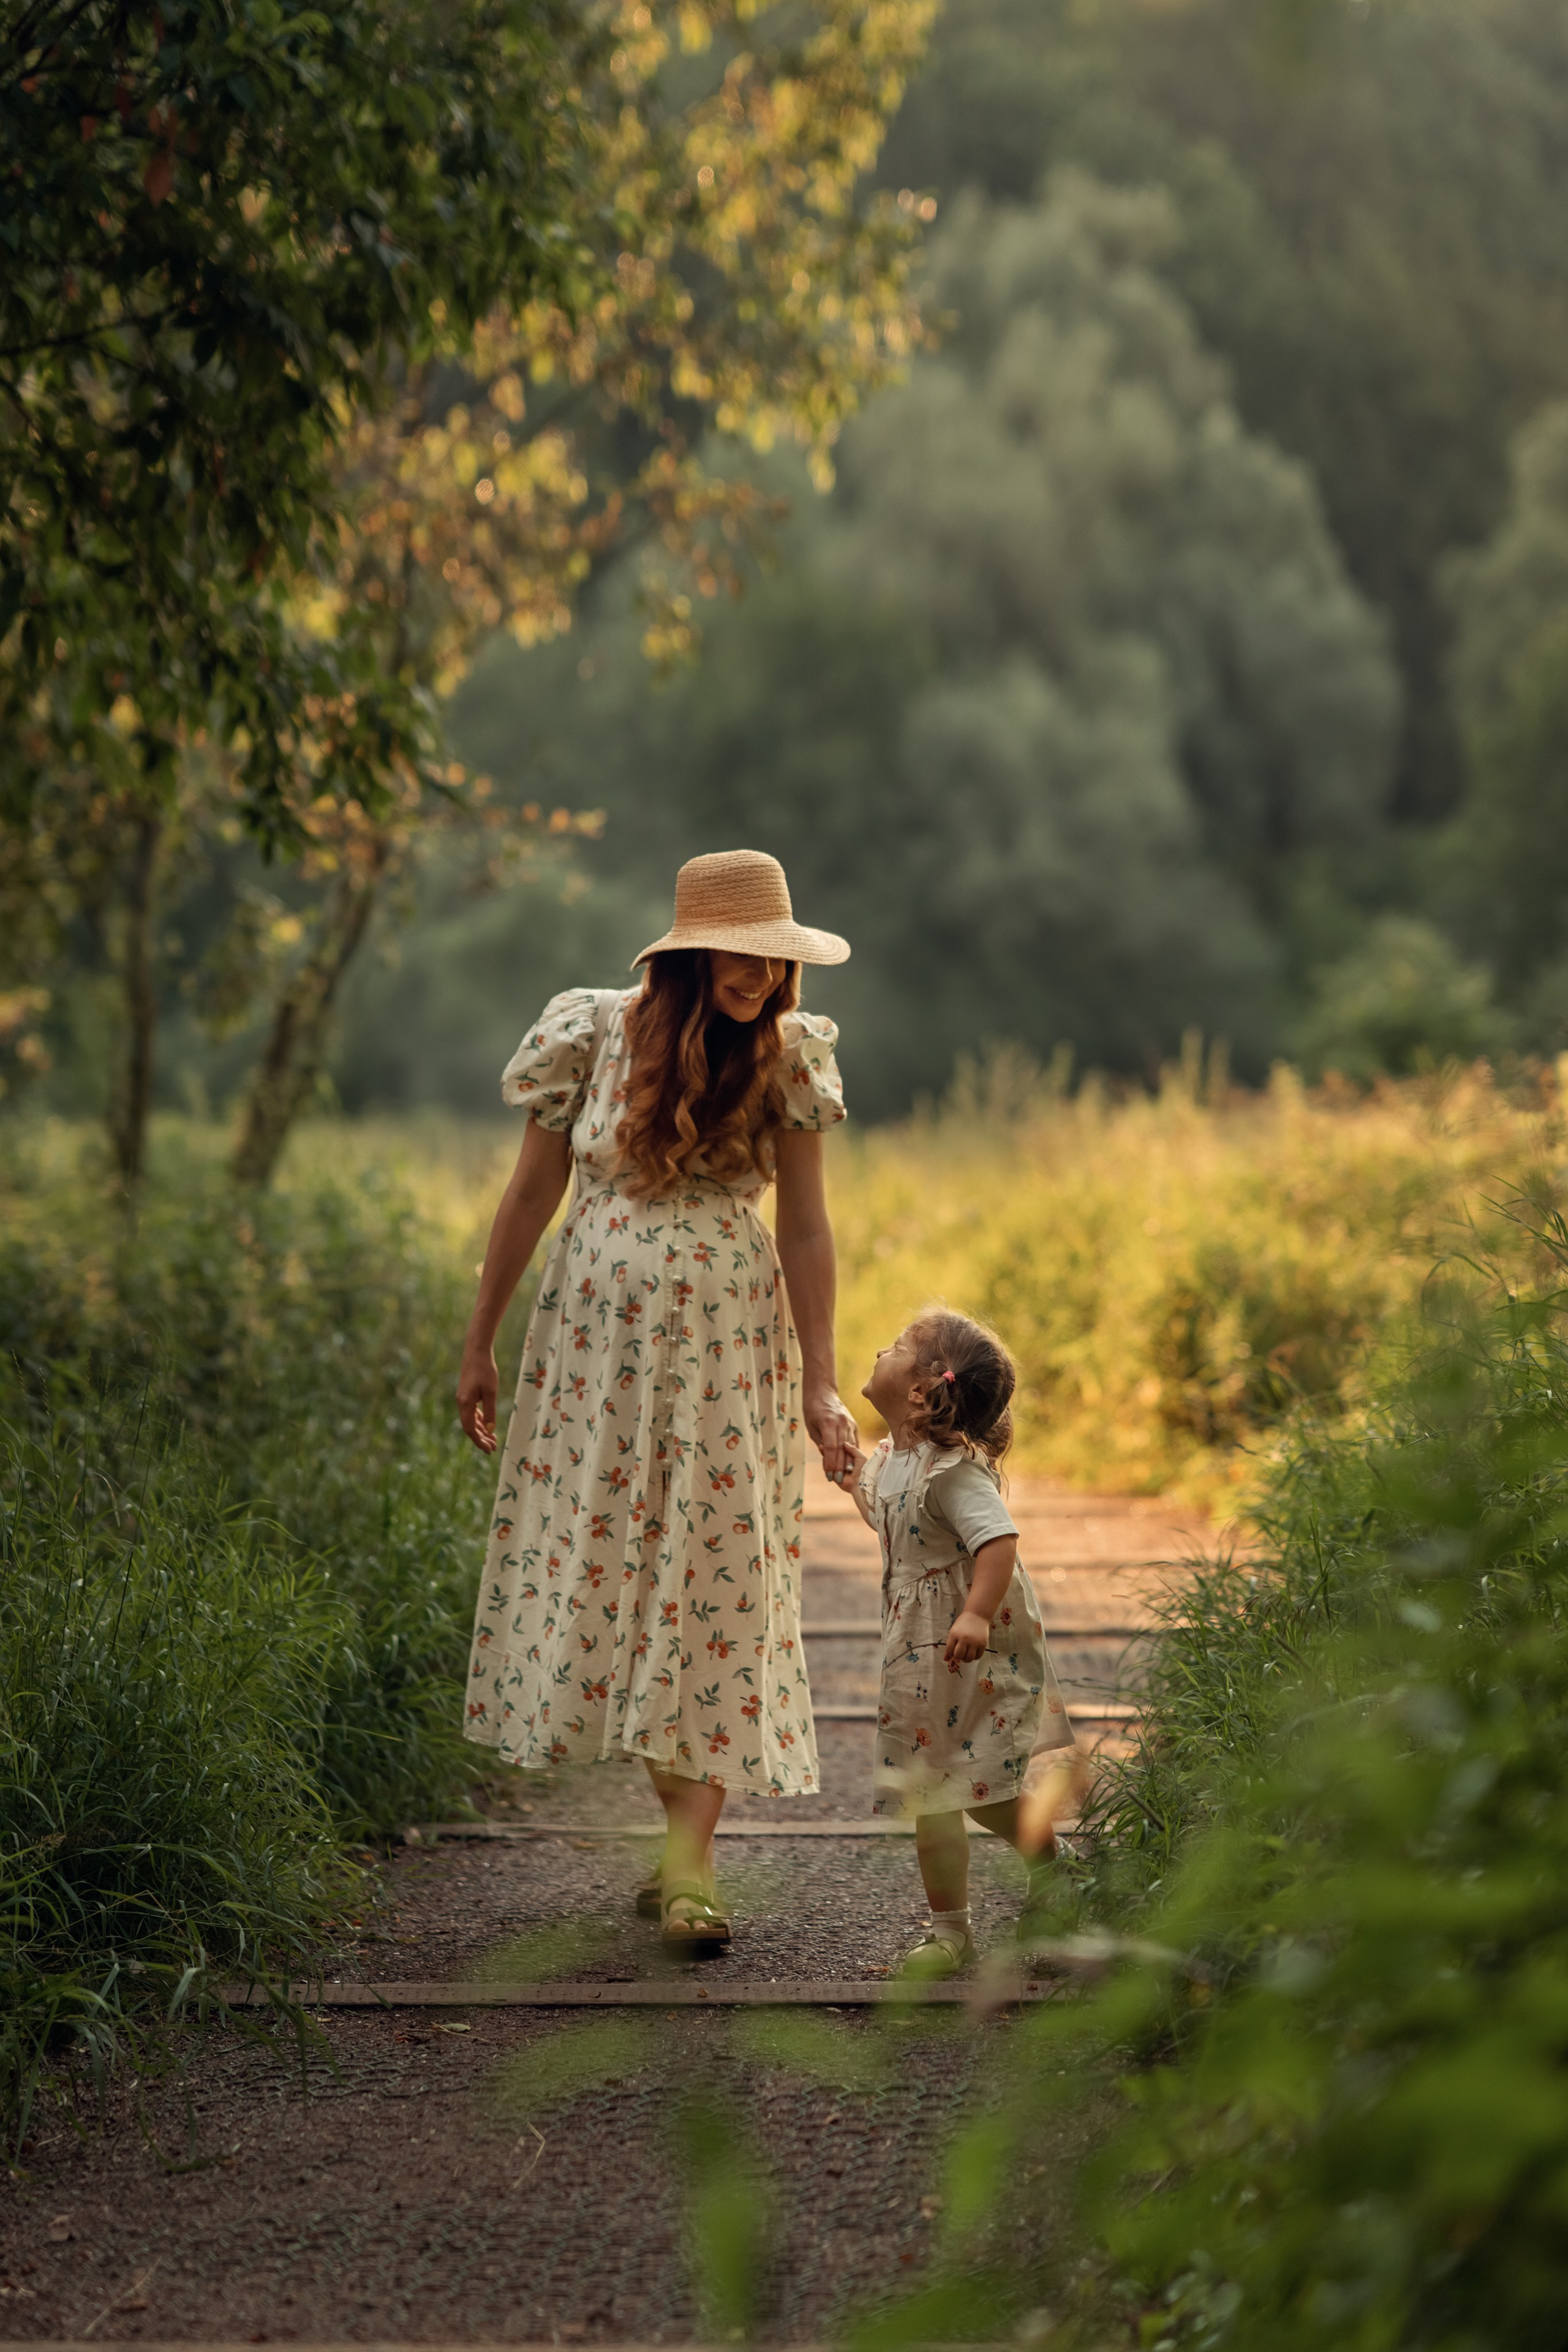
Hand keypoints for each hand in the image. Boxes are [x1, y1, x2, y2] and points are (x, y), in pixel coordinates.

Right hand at [457, 1340, 498, 1454]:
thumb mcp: (491, 1392)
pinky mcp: (467, 1394)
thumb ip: (490, 1411)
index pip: (470, 1429)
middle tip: (494, 1448)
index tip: (489, 1450)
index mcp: (465, 1404)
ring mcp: (463, 1399)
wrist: (476, 1351)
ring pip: (471, 1420)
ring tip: (493, 1439)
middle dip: (481, 1439)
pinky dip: (479, 1420)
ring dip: (481, 1430)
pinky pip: (472, 1412)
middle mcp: (461, 1403)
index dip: (479, 1441)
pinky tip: (487, 1425)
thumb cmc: (485, 1370)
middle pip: (470, 1427)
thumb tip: (490, 1430)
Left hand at [805, 1385, 859, 1486]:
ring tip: (844, 1476)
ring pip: (851, 1447)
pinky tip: (849, 1464)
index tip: (829, 1476)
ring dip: (847, 1462)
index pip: (831, 1448)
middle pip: (842, 1449)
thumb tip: (827, 1460)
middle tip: (837, 1480)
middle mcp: (842, 1423)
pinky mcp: (854, 1424)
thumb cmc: (812, 1410)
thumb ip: (821, 1443)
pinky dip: (851, 1453)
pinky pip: (854, 1442)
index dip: (830, 1463)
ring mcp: (850, 1423)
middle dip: (840, 1467)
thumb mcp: (811, 1428)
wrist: (822, 1392)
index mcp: (829, 1422)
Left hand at [944, 1609, 991, 1667]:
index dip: (950, 1654)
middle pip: (959, 1656)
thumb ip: (950, 1645)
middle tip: (961, 1653)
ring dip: (966, 1659)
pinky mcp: (982, 1644)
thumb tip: (945, 1659)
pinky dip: (974, 1657)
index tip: (954, 1651)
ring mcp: (974, 1642)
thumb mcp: (954, 1632)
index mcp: (954, 1634)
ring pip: (968, 1658)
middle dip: (958, 1657)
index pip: (949, 1651)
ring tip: (967, 1654)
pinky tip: (973, 1652)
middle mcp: (964, 1639)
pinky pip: (978, 1657)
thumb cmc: (963, 1623)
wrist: (977, 1615)